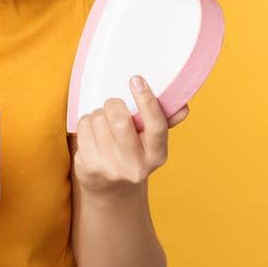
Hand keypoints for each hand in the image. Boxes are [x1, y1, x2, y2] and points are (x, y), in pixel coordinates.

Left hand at [73, 74, 186, 196]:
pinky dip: (86, 123)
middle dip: (113, 104)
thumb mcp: (150, 142)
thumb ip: (165, 121)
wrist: (108, 186)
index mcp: (157, 155)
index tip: (136, 79)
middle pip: (120, 120)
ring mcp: (110, 167)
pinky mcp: (89, 165)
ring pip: (98, 120)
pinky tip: (92, 134)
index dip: (147, 101)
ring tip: (103, 124)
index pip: (156, 125)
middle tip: (113, 104)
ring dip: (98, 114)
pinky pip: (83, 127)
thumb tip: (183, 107)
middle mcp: (136, 165)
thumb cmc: (132, 152)